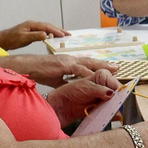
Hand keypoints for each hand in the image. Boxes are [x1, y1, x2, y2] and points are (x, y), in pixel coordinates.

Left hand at [0, 19, 67, 49]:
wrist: (2, 40)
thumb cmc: (11, 39)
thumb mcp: (24, 38)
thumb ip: (35, 36)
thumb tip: (46, 35)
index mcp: (32, 24)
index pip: (47, 27)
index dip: (56, 31)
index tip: (64, 35)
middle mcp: (33, 24)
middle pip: (48, 26)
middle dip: (59, 30)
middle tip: (68, 34)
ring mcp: (32, 28)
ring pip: (46, 29)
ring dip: (55, 32)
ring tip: (64, 36)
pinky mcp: (31, 32)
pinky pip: (43, 32)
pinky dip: (50, 34)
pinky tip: (53, 38)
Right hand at [0, 53, 119, 87]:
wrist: (30, 66)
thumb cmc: (42, 73)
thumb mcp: (57, 79)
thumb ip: (66, 81)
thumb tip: (73, 88)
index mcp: (70, 62)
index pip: (88, 64)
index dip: (99, 66)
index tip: (110, 69)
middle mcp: (71, 59)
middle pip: (91, 61)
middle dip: (105, 64)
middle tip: (118, 67)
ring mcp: (68, 61)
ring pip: (88, 63)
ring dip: (101, 66)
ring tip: (112, 70)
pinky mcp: (64, 65)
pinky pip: (79, 69)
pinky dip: (88, 73)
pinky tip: (96, 76)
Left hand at [46, 68, 121, 125]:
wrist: (62, 105)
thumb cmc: (71, 91)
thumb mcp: (87, 88)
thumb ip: (100, 90)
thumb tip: (112, 93)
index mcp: (102, 76)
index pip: (115, 82)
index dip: (118, 90)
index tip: (117, 97)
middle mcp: (106, 86)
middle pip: (118, 93)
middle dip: (118, 100)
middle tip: (115, 106)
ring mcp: (105, 98)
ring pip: (116, 103)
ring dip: (115, 108)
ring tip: (112, 111)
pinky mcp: (103, 108)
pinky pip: (112, 112)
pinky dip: (112, 115)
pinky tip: (111, 116)